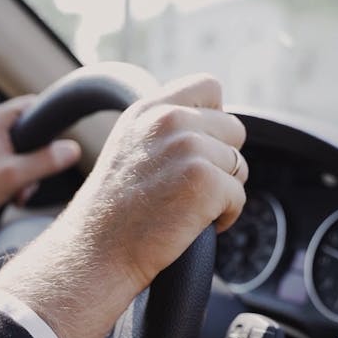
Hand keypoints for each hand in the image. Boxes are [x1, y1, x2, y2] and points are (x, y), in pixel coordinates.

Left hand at [0, 96, 79, 274]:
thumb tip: (73, 149)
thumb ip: (45, 161)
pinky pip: (13, 166)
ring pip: (24, 154)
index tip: (60, 142)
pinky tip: (11, 197)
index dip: (50, 122)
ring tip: (18, 194)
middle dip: (39, 160)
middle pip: (32, 134)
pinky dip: (17, 182)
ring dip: (28, 176)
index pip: (33, 105)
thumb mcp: (13, 177)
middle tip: (33, 180)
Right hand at [69, 73, 246, 289]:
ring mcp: (189, 148)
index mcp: (148, 109)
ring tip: (187, 209)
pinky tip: (192, 226)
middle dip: (221, 160)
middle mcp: (168, 120)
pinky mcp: (206, 180)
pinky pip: (239, 196)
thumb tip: (210, 124)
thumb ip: (162, 128)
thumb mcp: (127, 148)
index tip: (200, 149)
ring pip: (238, 165)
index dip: (214, 119)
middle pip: (233, 129)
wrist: (97, 251)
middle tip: (190, 188)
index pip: (208, 87)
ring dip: (223, 191)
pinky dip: (225, 216)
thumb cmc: (111, 213)